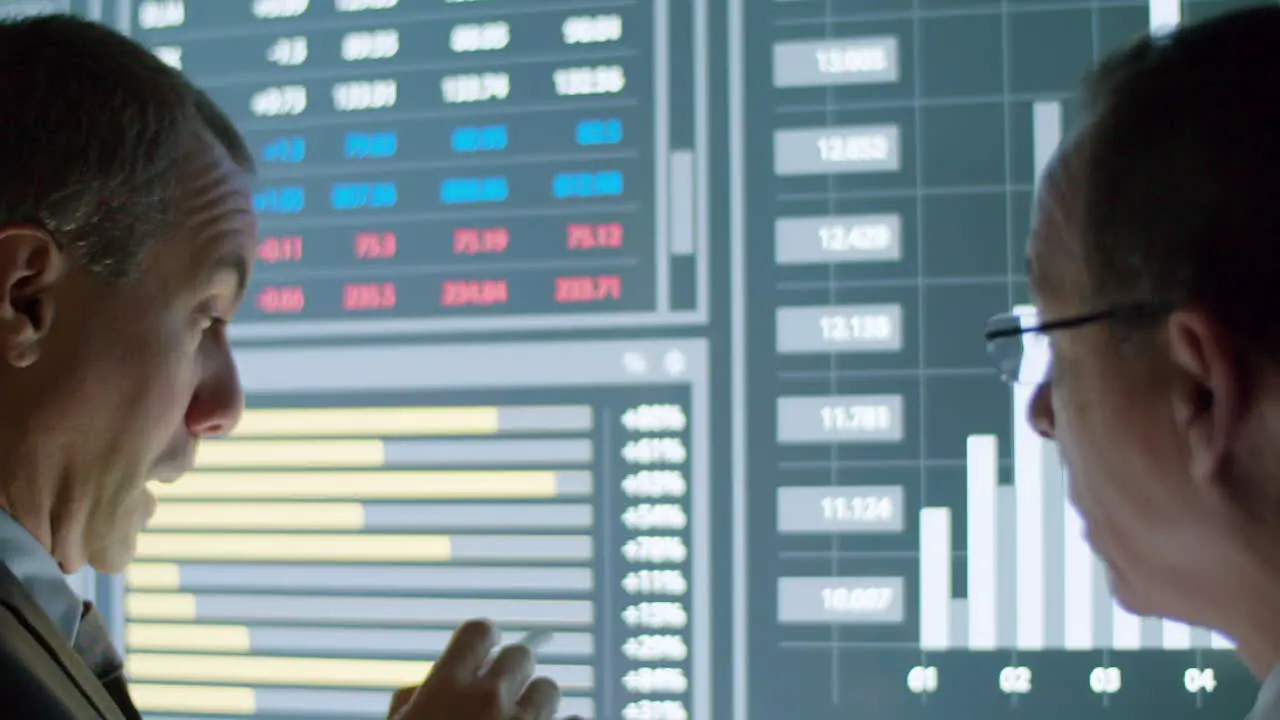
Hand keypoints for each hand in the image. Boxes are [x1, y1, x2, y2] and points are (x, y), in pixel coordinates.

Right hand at [388, 619, 579, 719]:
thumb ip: (413, 701)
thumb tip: (421, 686)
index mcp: (447, 689)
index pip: (479, 630)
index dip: (485, 638)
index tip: (489, 646)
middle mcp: (489, 699)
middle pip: (521, 655)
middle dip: (513, 673)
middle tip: (503, 694)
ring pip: (549, 689)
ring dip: (538, 703)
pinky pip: (577, 719)